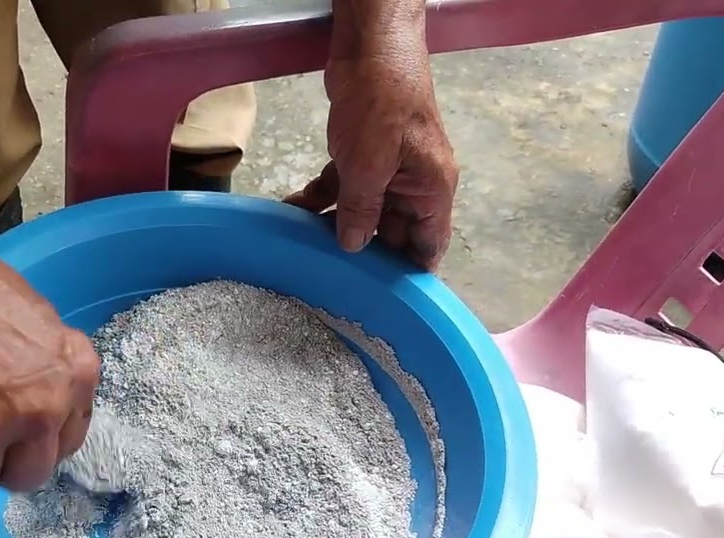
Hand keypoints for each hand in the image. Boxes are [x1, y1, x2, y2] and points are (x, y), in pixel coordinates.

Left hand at [286, 39, 458, 271]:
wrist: (370, 49)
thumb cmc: (383, 104)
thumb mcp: (369, 164)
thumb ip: (362, 210)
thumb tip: (354, 247)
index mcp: (431, 191)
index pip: (428, 246)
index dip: (409, 274)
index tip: (385, 301)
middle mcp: (413, 185)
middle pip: (392, 232)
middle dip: (364, 253)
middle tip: (331, 279)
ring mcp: (387, 169)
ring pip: (363, 211)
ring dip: (335, 226)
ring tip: (305, 248)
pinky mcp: (361, 155)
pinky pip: (343, 187)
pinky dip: (321, 198)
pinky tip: (293, 210)